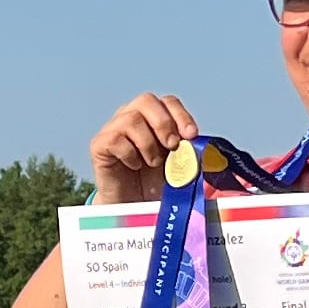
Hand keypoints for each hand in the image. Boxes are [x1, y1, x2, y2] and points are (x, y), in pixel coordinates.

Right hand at [87, 91, 202, 210]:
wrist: (134, 206)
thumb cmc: (158, 183)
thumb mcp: (180, 166)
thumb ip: (192, 154)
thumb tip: (209, 152)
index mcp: (154, 117)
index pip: (168, 102)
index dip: (181, 115)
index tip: (191, 135)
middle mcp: (132, 116)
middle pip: (146, 101)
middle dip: (163, 123)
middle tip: (172, 146)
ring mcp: (114, 128)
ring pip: (130, 120)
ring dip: (147, 144)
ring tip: (152, 162)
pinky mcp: (99, 145)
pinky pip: (115, 140)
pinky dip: (129, 154)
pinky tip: (134, 166)